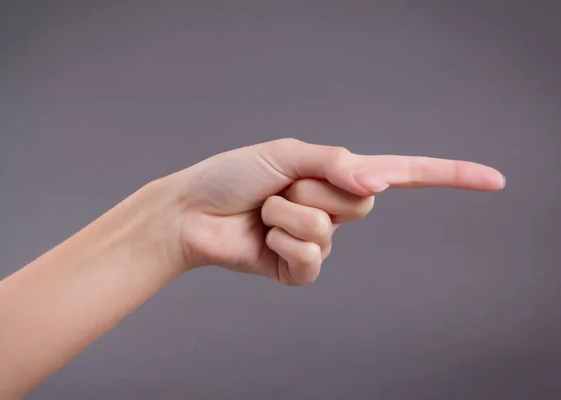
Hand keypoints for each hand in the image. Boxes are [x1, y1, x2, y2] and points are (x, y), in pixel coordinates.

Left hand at [160, 138, 504, 284]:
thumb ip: (336, 163)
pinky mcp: (298, 267)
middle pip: (359, 202)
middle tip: (280, 187)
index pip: (404, 175)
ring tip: (263, 210)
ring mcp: (318, 240)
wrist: (194, 211)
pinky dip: (281, 241)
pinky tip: (262, 236)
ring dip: (287, 212)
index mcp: (338, 175)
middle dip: (312, 188)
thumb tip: (380, 183)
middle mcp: (335, 207)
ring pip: (326, 227)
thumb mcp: (288, 153)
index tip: (492, 181)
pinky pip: (309, 257)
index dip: (448, 177)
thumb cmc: (234, 174)